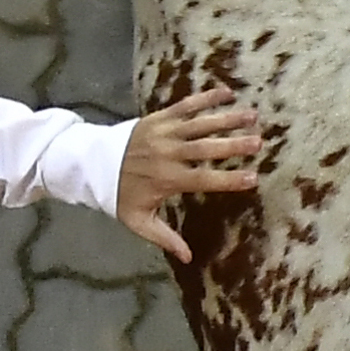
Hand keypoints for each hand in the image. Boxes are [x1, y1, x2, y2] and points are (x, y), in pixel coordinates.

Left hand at [118, 85, 266, 261]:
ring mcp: (164, 133)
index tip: (253, 178)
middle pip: (205, 148)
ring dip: (226, 119)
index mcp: (167, 179)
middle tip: (258, 142)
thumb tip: (188, 258)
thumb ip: (164, 238)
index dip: (228, 180)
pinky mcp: (159, 118)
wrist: (90, 163)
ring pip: (200, 124)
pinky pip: (185, 105)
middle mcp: (168, 154)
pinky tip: (227, 92)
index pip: (203, 180)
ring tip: (252, 116)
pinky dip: (205, 98)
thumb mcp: (138, 221)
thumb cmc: (118, 194)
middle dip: (233, 145)